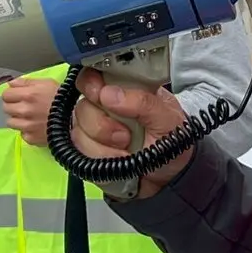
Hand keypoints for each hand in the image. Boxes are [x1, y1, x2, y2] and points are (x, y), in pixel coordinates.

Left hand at [2, 77, 60, 146]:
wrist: (77, 119)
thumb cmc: (63, 98)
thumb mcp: (47, 83)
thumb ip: (27, 82)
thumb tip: (11, 83)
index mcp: (28, 95)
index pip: (6, 95)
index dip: (11, 95)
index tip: (18, 96)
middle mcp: (24, 111)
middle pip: (6, 109)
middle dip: (14, 106)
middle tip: (25, 106)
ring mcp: (27, 126)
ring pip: (11, 122)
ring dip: (18, 119)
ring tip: (30, 117)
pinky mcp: (31, 139)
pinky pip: (22, 134)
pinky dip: (27, 131)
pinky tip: (37, 127)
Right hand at [70, 68, 191, 198]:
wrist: (171, 176)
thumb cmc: (173, 140)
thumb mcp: (167, 118)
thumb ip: (143, 102)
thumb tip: (107, 93)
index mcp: (123, 89)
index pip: (93, 76)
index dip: (91, 83)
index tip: (100, 94)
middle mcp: (103, 107)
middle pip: (82, 106)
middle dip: (102, 125)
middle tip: (125, 135)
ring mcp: (93, 130)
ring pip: (79, 132)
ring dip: (104, 146)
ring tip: (127, 149)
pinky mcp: (88, 152)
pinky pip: (81, 153)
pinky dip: (101, 159)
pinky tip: (118, 160)